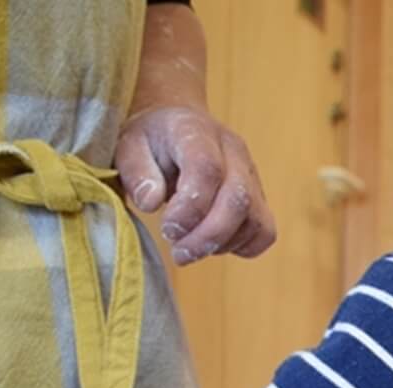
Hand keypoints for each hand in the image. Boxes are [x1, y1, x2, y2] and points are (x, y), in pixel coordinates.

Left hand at [115, 105, 274, 263]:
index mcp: (196, 131)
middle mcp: (233, 151)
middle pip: (238, 199)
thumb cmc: (151, 141)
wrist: (176, 128)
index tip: (167, 229)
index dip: (190, 208)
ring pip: (255, 220)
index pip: (208, 169)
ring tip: (190, 246)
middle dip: (208, 236)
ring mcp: (252, 175)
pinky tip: (213, 243)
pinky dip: (242, 246)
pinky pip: (264, 232)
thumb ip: (135, 172)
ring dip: (221, 244)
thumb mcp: (128, 147)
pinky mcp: (260, 198)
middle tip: (179, 253)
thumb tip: (151, 202)